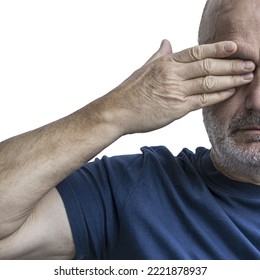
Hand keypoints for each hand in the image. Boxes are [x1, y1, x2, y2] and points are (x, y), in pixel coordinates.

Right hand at [104, 40, 254, 134]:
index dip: (218, 49)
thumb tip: (167, 42)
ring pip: (208, 82)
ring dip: (230, 79)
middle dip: (231, 64)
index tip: (234, 47)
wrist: (118, 112)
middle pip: (208, 66)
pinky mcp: (176, 109)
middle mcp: (172, 74)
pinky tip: (230, 92)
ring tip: (246, 76)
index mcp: (165, 63)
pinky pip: (202, 100)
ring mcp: (175, 92)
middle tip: (250, 63)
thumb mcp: (144, 68)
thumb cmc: (130, 91)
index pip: (197, 52)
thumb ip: (159, 55)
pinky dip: (218, 95)